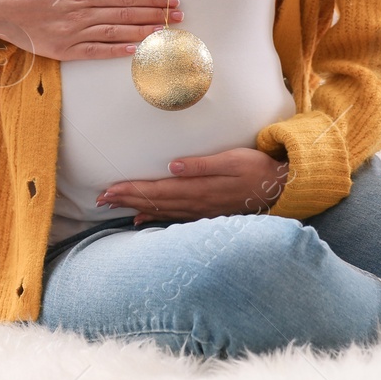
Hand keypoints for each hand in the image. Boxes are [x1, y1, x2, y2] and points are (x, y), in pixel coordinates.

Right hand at [0, 0, 179, 61]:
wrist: (3, 10)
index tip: (170, 1)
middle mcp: (83, 13)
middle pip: (127, 14)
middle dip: (156, 15)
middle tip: (179, 17)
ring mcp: (75, 33)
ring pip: (116, 33)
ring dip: (143, 32)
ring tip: (166, 33)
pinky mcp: (66, 50)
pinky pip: (96, 51)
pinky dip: (117, 52)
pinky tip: (136, 50)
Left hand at [96, 147, 290, 224]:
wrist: (280, 189)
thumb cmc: (257, 169)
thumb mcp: (232, 160)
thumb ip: (202, 164)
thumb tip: (173, 165)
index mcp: (198, 189)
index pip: (157, 190)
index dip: (131, 189)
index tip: (109, 189)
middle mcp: (195, 203)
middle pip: (154, 202)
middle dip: (126, 199)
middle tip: (100, 198)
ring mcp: (200, 211)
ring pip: (160, 211)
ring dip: (136, 207)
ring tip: (113, 206)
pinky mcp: (205, 213)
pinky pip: (173, 217)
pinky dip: (155, 217)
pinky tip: (142, 219)